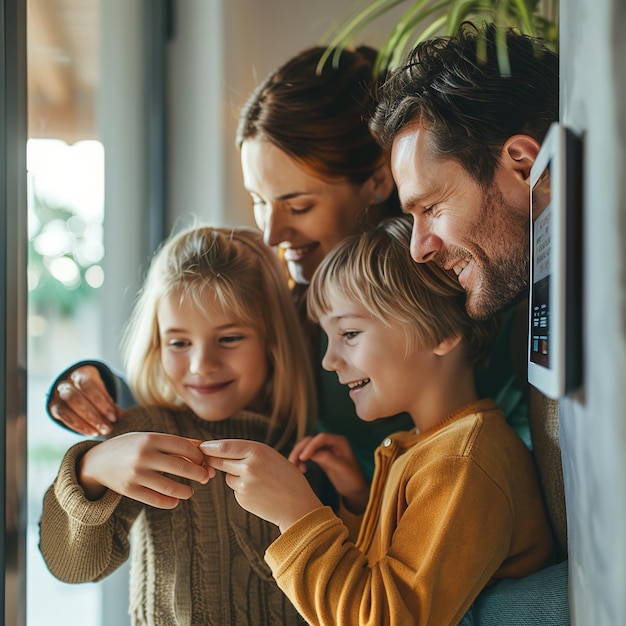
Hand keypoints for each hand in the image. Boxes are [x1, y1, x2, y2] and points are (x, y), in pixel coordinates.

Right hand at [49, 365, 123, 435]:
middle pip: (76, 398)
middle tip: (107, 429)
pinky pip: (63, 417)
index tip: (114, 417)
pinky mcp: (54, 407)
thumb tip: (120, 415)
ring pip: (66, 408)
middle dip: (93, 416)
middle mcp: (67, 383)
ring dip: (84, 423)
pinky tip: (90, 432)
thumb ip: (110, 404)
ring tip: (98, 432)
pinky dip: (77, 426)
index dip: (102, 402)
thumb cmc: (95, 390)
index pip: (90, 386)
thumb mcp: (103, 392)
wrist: (75, 388)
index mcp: (82, 373)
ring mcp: (58, 395)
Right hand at [79, 432, 213, 507]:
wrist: (97, 461)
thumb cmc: (132, 446)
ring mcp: (135, 473)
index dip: (198, 456)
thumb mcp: (151, 438)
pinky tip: (175, 500)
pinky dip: (170, 502)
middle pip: (180, 466)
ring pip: (170, 486)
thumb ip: (176, 442)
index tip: (204, 462)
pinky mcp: (129, 490)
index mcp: (151, 438)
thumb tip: (204, 447)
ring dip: (186, 491)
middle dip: (198, 473)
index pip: (183, 446)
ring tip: (190, 491)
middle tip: (205, 477)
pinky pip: (155, 499)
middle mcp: (143, 455)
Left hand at [200, 439, 322, 531]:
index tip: (200, 445)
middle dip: (211, 459)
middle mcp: (249, 466)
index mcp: (257, 450)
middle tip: (204, 458)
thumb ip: (249, 452)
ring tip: (257, 480)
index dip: (209, 446)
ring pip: (228, 475)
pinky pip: (235, 488)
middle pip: (219, 460)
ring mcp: (245, 483)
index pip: (224, 446)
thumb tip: (221, 450)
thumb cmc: (287, 477)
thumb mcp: (271, 456)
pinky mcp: (243, 498)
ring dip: (234, 475)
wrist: (298, 505)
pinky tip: (259, 491)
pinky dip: (242, 488)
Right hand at [289, 433, 369, 514]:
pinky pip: (307, 455)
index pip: (321, 438)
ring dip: (298, 455)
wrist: (355, 490)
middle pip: (311, 441)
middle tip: (292, 462)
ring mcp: (325, 449)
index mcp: (339, 441)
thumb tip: (311, 454)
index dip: (310, 446)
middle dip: (300, 450)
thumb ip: (328, 458)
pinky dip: (301, 460)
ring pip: (307, 447)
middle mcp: (331, 442)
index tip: (303, 458)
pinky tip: (301, 469)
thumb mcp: (342, 468)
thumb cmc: (353, 478)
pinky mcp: (320, 458)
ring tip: (295, 467)